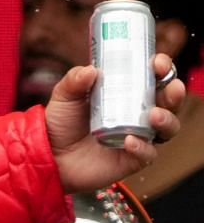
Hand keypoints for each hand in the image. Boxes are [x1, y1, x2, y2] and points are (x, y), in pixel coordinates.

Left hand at [46, 52, 185, 192]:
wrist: (48, 155)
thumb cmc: (61, 123)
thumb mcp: (64, 97)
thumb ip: (74, 81)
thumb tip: (90, 70)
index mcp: (128, 93)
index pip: (154, 78)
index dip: (161, 68)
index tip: (158, 63)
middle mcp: (138, 114)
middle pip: (169, 101)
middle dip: (175, 92)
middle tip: (171, 87)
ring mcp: (138, 136)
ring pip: (168, 128)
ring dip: (167, 119)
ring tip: (154, 115)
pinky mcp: (132, 159)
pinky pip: (147, 154)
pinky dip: (143, 147)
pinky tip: (130, 141)